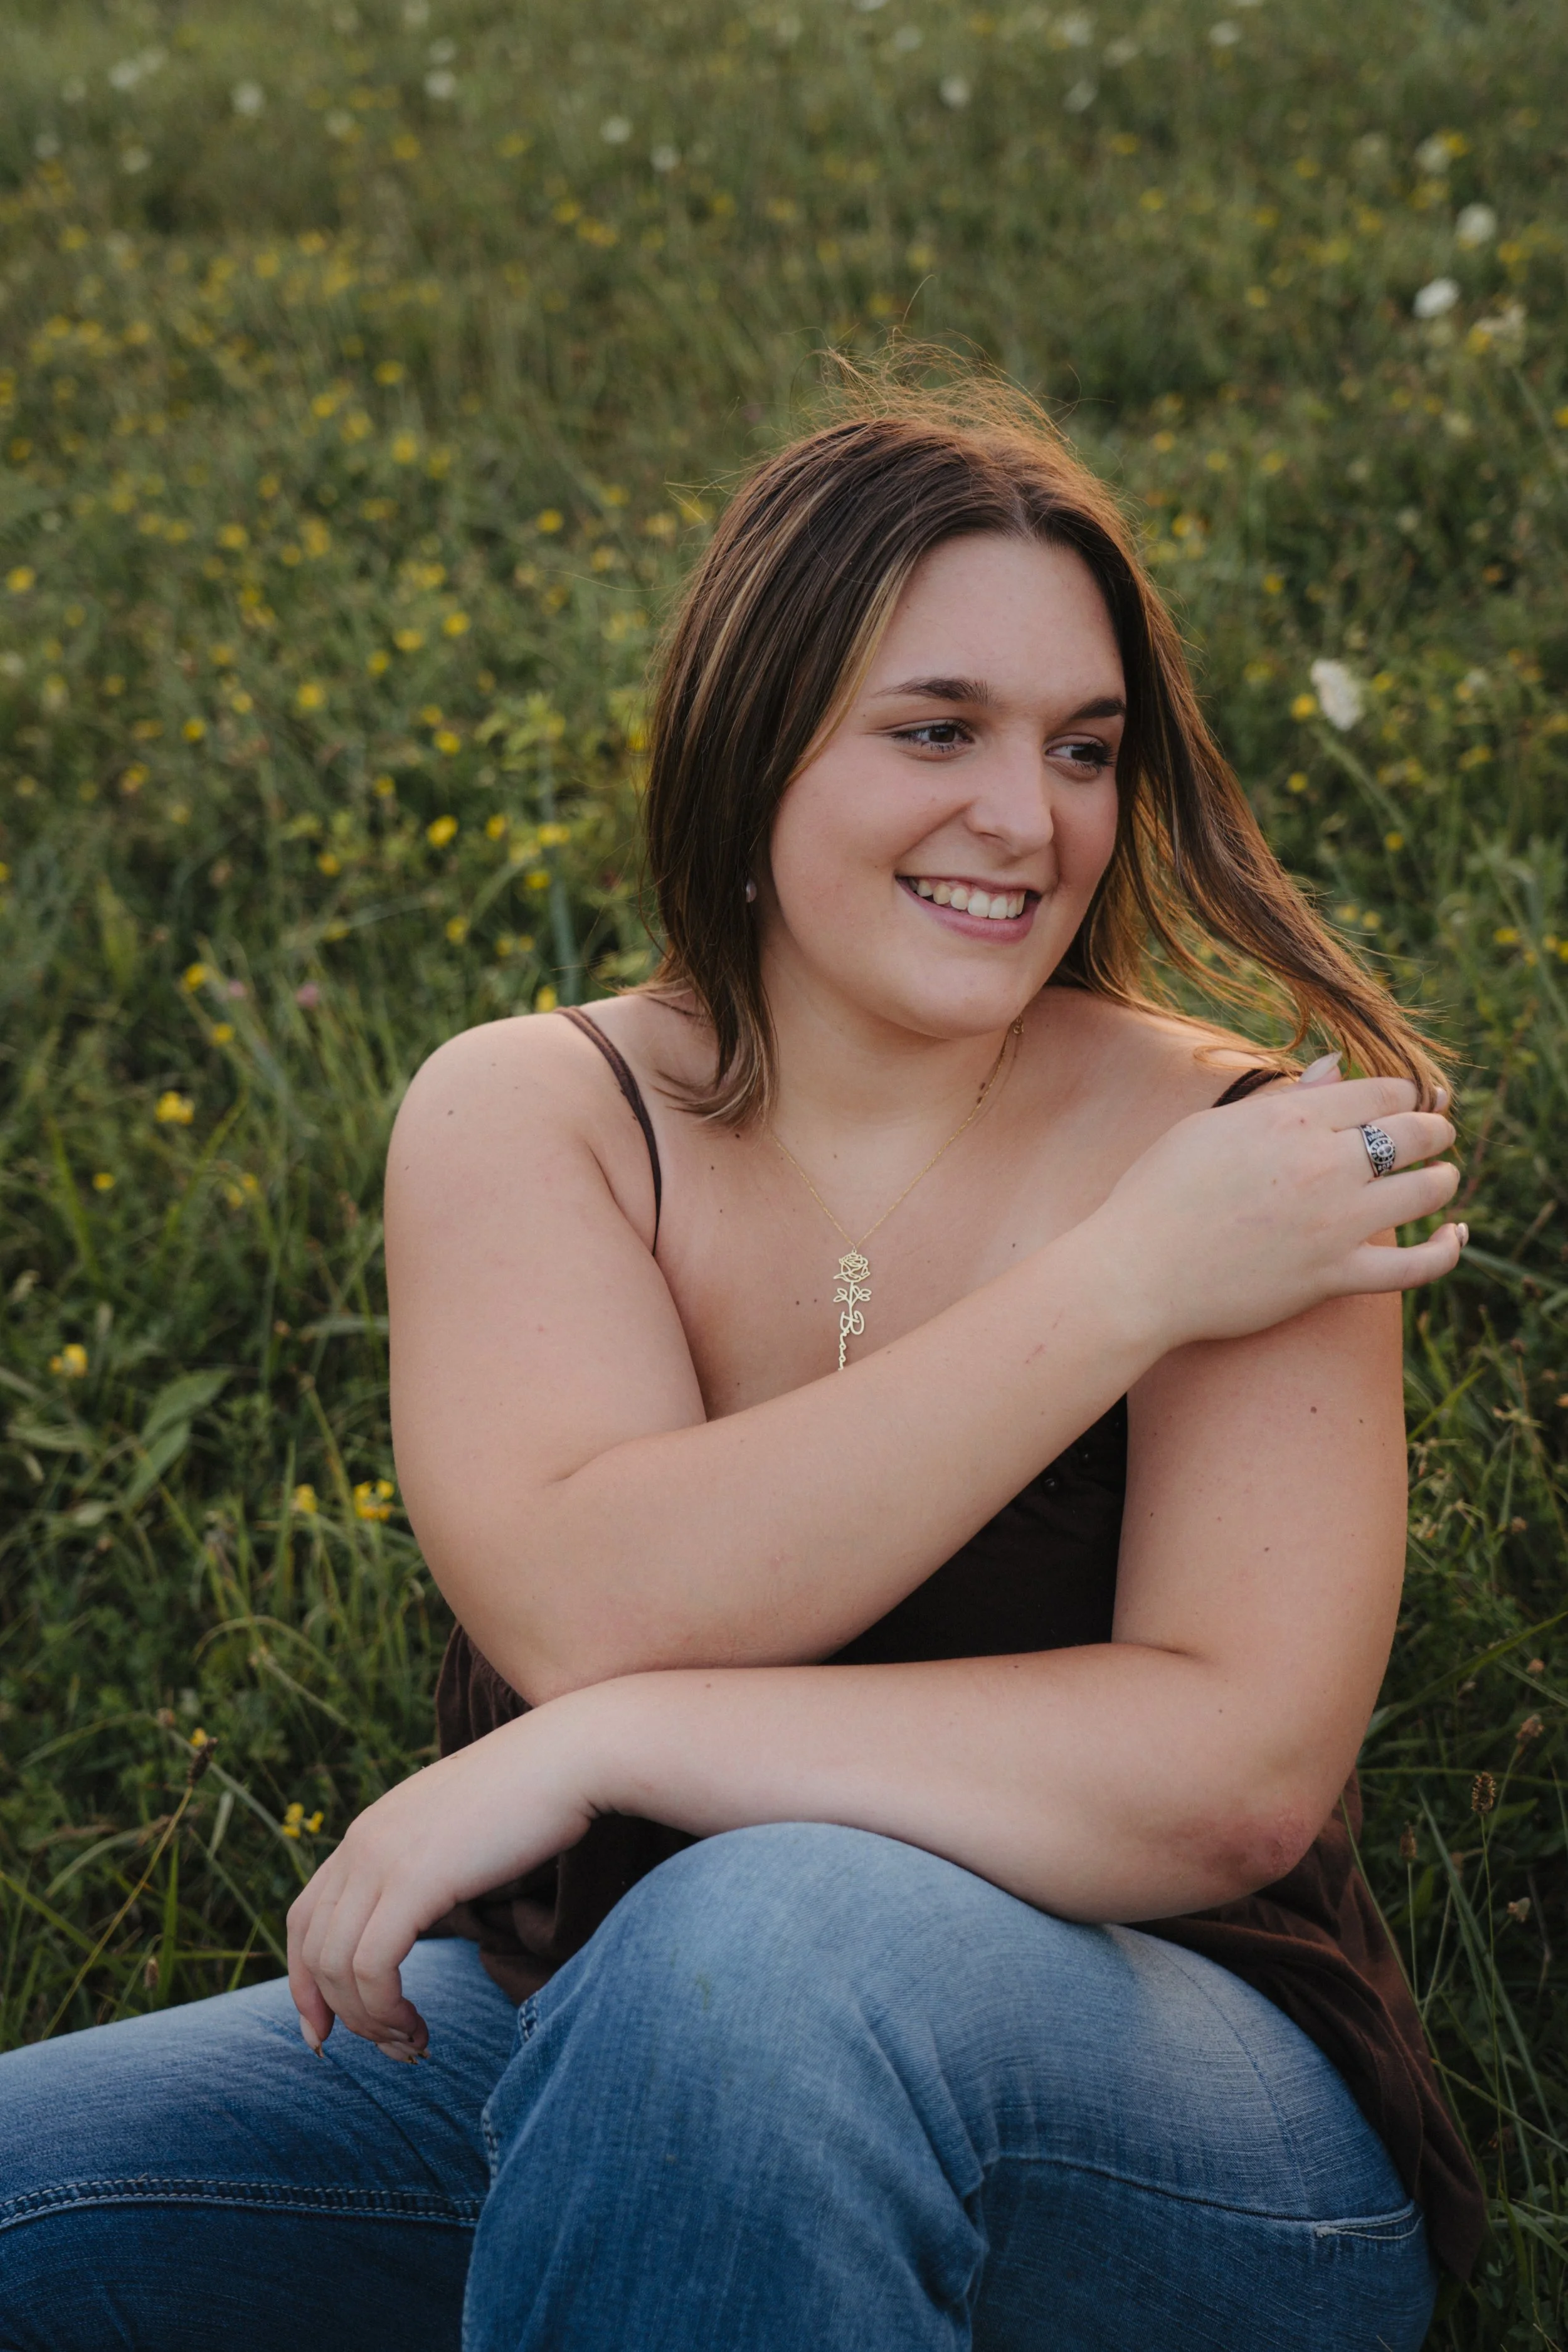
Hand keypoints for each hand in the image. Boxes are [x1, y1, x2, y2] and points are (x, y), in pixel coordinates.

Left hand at [287, 1706, 596, 2058]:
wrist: (569, 1756)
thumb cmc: (532, 1795)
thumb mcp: (456, 1826)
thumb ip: (425, 1858)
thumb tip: (422, 1904)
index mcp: (369, 1829)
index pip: (303, 1917)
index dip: (304, 1980)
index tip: (325, 2030)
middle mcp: (362, 1842)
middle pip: (314, 1949)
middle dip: (339, 2014)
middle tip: (390, 2048)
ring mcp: (383, 1859)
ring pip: (340, 1967)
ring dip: (369, 2022)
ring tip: (412, 2044)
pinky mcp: (415, 1880)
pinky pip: (373, 1966)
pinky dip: (385, 2009)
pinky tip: (417, 2025)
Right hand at [1088, 1069, 1461, 1352]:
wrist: (1135, 1273)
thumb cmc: (1158, 1194)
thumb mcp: (1212, 1128)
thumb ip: (1282, 1100)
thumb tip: (1334, 1068)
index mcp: (1291, 1120)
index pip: (1382, 1092)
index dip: (1404, 1095)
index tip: (1404, 1104)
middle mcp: (1323, 1165)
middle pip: (1415, 1134)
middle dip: (1433, 1131)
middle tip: (1433, 1137)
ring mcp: (1335, 1223)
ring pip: (1427, 1191)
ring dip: (1442, 1181)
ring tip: (1438, 1181)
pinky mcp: (1334, 1276)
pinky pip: (1416, 1268)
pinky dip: (1447, 1249)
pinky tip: (1455, 1235)